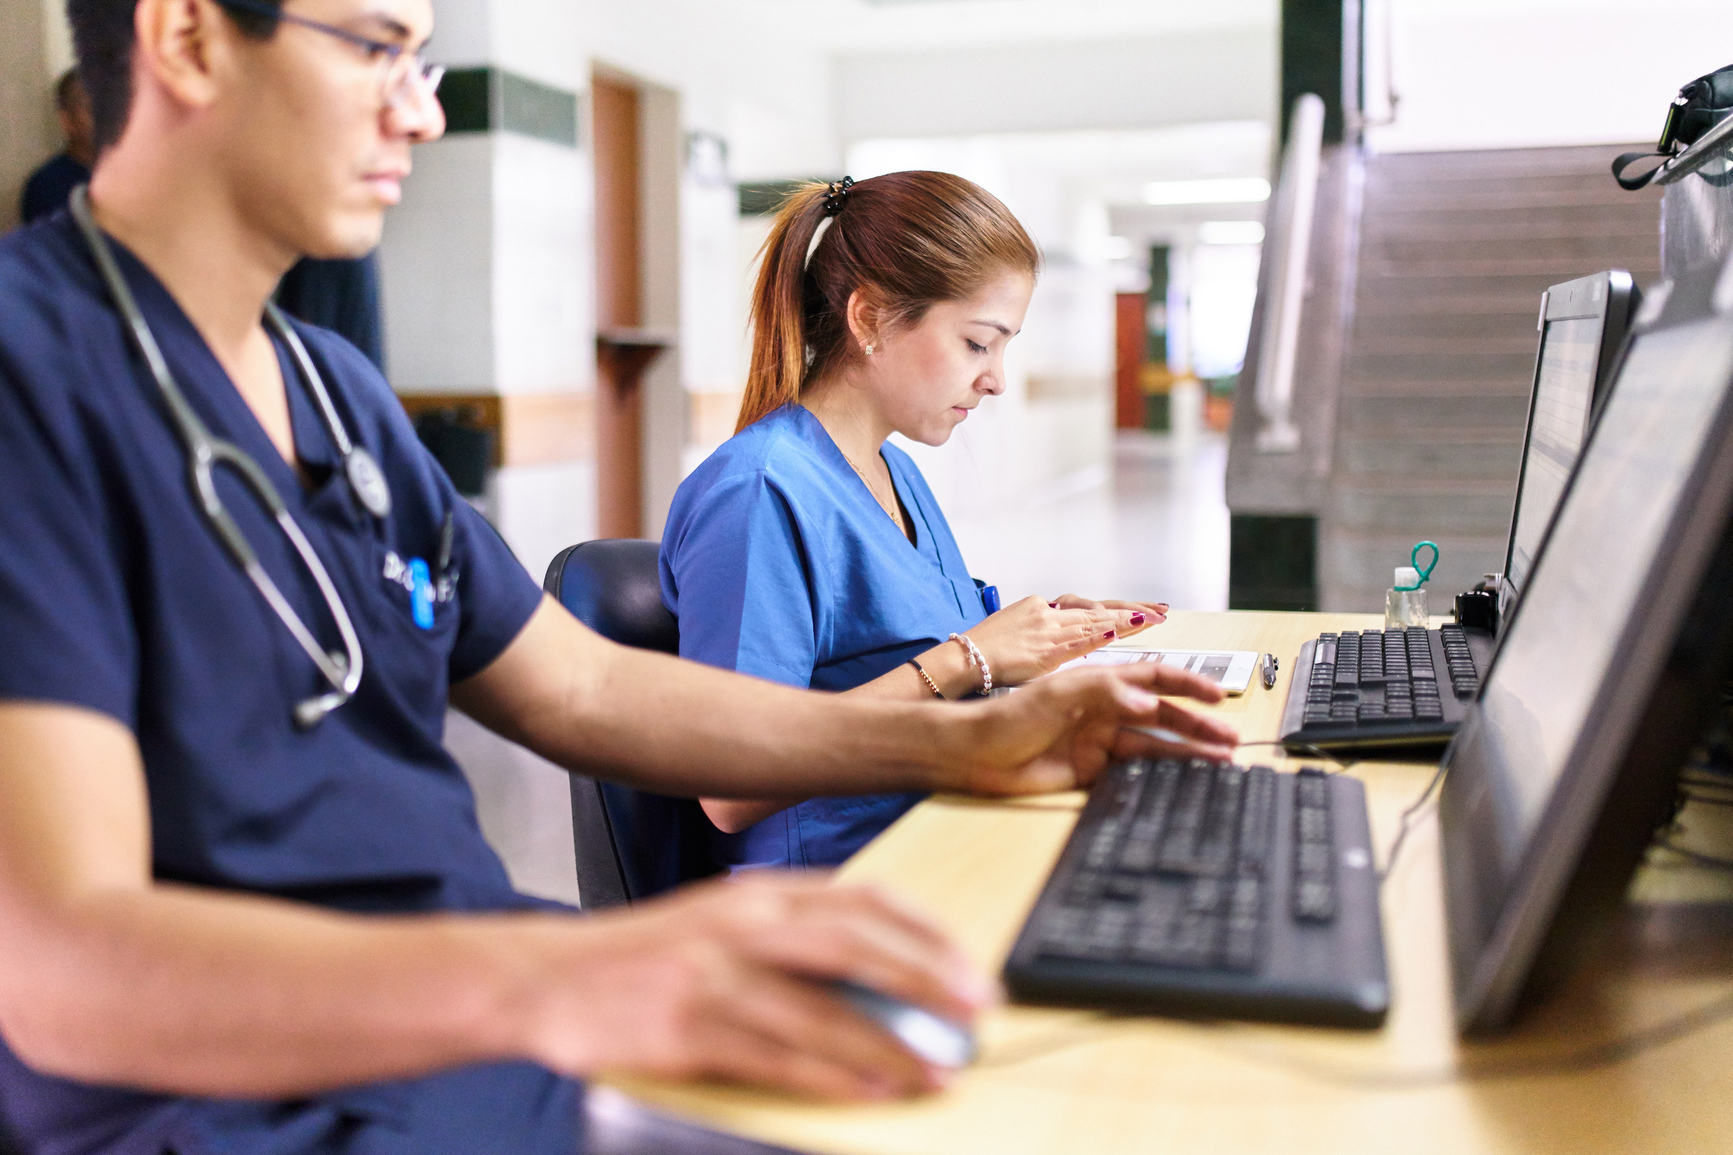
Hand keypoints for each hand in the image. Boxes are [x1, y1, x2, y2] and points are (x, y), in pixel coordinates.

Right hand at [524, 874, 990, 1100]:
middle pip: (853, 946)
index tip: (968, 961)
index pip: (861, 900)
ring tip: (935, 1070)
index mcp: (756, 894)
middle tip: (976, 1008)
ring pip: (821, 1011)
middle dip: (923, 977)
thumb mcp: (719, 918)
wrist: (545, 977)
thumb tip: (872, 954)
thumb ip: (786, 926)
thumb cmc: (643, 954)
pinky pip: (773, 1058)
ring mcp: (713, 976)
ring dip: (887, 1045)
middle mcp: (741, 925)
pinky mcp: (687, 1029)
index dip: (923, 931)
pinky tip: (866, 1092)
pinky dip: (827, 1077)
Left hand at [946, 663, 1238, 797]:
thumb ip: (1106, 693)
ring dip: (1187, 752)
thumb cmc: (1009, 716)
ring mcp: (1099, 741)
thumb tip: (1148, 703)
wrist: (975, 754)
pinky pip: (1134, 770)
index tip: (1217, 696)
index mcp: (1099, 683)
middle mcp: (1104, 710)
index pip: (1153, 678)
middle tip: (1230, 739)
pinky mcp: (1091, 770)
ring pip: (1154, 745)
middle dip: (1197, 726)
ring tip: (1220, 761)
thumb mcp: (1059, 694)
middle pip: (1162, 715)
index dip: (1187, 685)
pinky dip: (1160, 773)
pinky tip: (1183, 777)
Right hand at [965, 594, 1168, 685]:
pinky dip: (1099, 636)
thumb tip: (1078, 647)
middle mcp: (1047, 613)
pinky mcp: (1043, 647)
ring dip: (1124, 621)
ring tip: (1151, 621)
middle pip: (1096, 609)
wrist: (964, 660)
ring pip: (1093, 621)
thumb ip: (1050, 639)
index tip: (1143, 611)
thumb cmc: (985, 654)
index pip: (1087, 606)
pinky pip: (1076, 640)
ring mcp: (1046, 628)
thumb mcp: (1020, 637)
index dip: (1117, 609)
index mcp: (1041, 608)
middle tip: (1160, 611)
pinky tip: (1119, 634)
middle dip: (1131, 611)